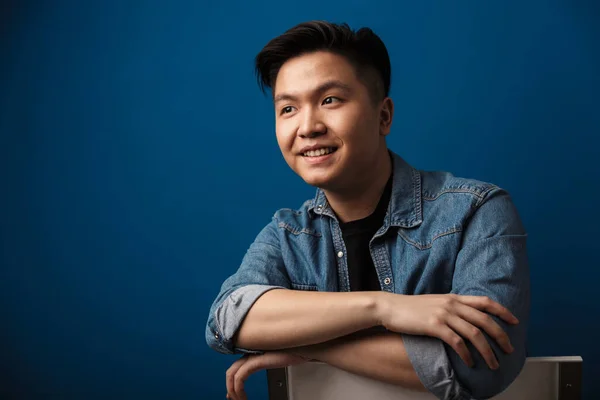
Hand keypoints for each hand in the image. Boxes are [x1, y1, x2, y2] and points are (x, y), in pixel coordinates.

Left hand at [225, 351, 307, 399]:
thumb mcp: (276, 362)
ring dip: (233, 391)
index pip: (235, 367)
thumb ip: (264, 367)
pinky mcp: (255, 361)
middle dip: (230, 388)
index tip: (232, 395)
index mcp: (253, 352)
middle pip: (231, 371)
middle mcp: (250, 353)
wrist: (302, 348)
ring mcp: (252, 356)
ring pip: (232, 375)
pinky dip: (238, 389)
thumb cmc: (293, 352)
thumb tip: (259, 376)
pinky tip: (244, 397)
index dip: (231, 382)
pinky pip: (240, 377)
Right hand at [375, 293, 518, 369]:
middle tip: (509, 350)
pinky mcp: (434, 326)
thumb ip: (451, 307)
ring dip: (487, 351)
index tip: (515, 322)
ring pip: (474, 334)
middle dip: (501, 336)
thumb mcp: (435, 302)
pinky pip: (457, 342)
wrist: (390, 307)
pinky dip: (467, 354)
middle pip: (485, 320)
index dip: (503, 311)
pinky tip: (470, 362)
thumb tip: (465, 317)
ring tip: (492, 364)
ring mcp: (443, 314)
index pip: (485, 302)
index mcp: (454, 297)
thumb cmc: (410, 307)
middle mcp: (452, 304)